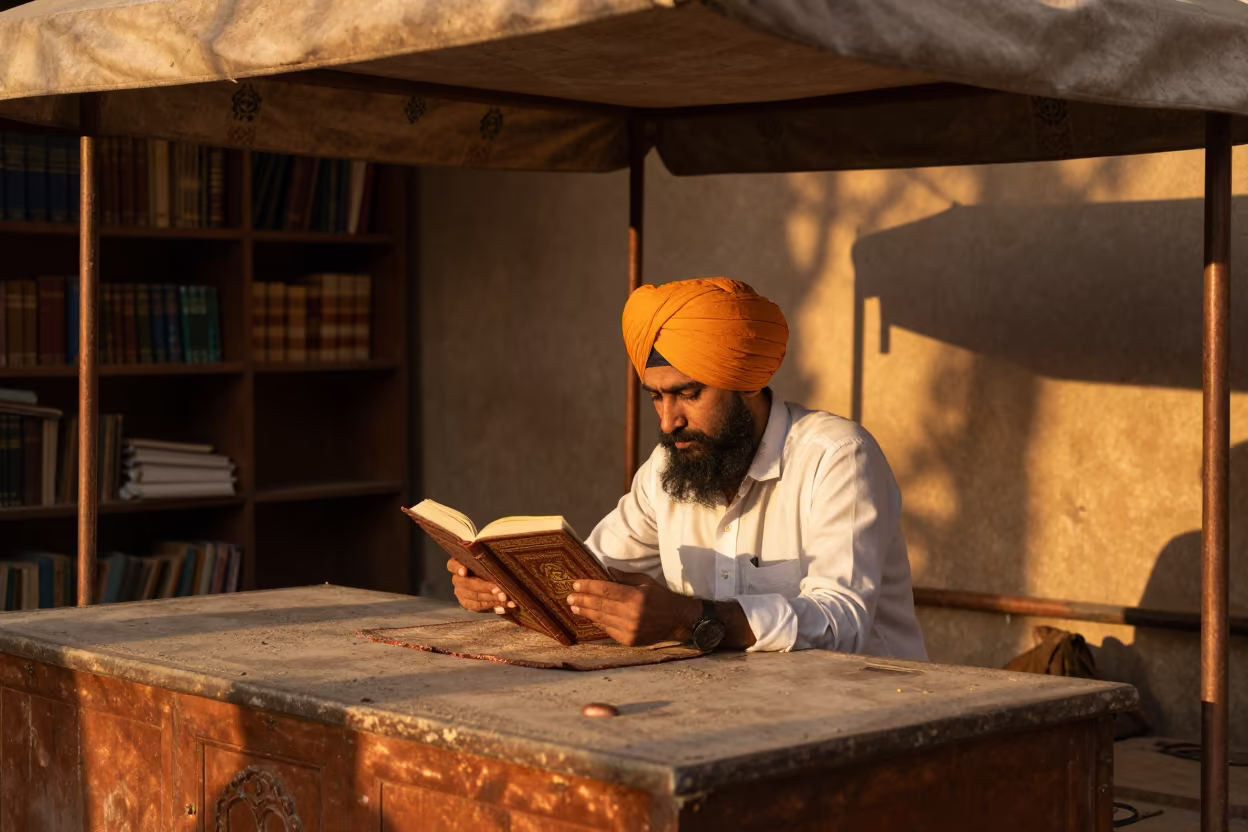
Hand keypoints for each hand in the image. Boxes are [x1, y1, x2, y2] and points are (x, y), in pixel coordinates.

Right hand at [446, 558, 511, 614]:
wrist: (486, 576)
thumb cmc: (487, 562)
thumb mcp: (486, 558)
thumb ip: (487, 560)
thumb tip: (495, 561)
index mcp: (458, 564)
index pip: (453, 565)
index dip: (458, 568)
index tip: (464, 571)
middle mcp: (457, 579)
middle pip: (468, 584)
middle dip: (486, 587)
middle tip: (500, 590)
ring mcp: (460, 592)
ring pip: (474, 597)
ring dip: (491, 599)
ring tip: (505, 599)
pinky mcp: (466, 603)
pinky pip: (477, 607)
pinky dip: (491, 606)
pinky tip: (503, 607)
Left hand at [565, 567, 699, 645]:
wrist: (678, 621)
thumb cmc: (662, 598)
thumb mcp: (646, 582)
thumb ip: (625, 577)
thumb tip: (606, 570)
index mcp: (636, 597)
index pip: (606, 590)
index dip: (589, 587)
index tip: (576, 584)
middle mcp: (632, 614)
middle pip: (600, 605)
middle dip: (583, 600)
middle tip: (570, 597)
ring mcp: (630, 629)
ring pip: (602, 619)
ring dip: (586, 612)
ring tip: (575, 607)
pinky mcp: (629, 640)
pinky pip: (609, 630)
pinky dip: (599, 623)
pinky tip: (591, 617)